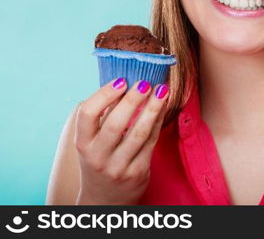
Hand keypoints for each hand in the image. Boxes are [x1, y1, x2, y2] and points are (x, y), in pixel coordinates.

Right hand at [74, 77, 168, 204]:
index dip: (104, 95)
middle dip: (133, 100)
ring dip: (152, 108)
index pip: (87, 115)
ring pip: (138, 133)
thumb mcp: (93, 142)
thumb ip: (104, 117)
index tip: (121, 80)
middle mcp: (98, 156)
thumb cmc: (101, 159)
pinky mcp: (138, 172)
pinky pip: (151, 142)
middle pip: (115, 124)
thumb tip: (126, 81)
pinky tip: (163, 107)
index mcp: (83, 144)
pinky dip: (158, 121)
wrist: (106, 199)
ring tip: (162, 90)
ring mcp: (118, 166)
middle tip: (146, 82)